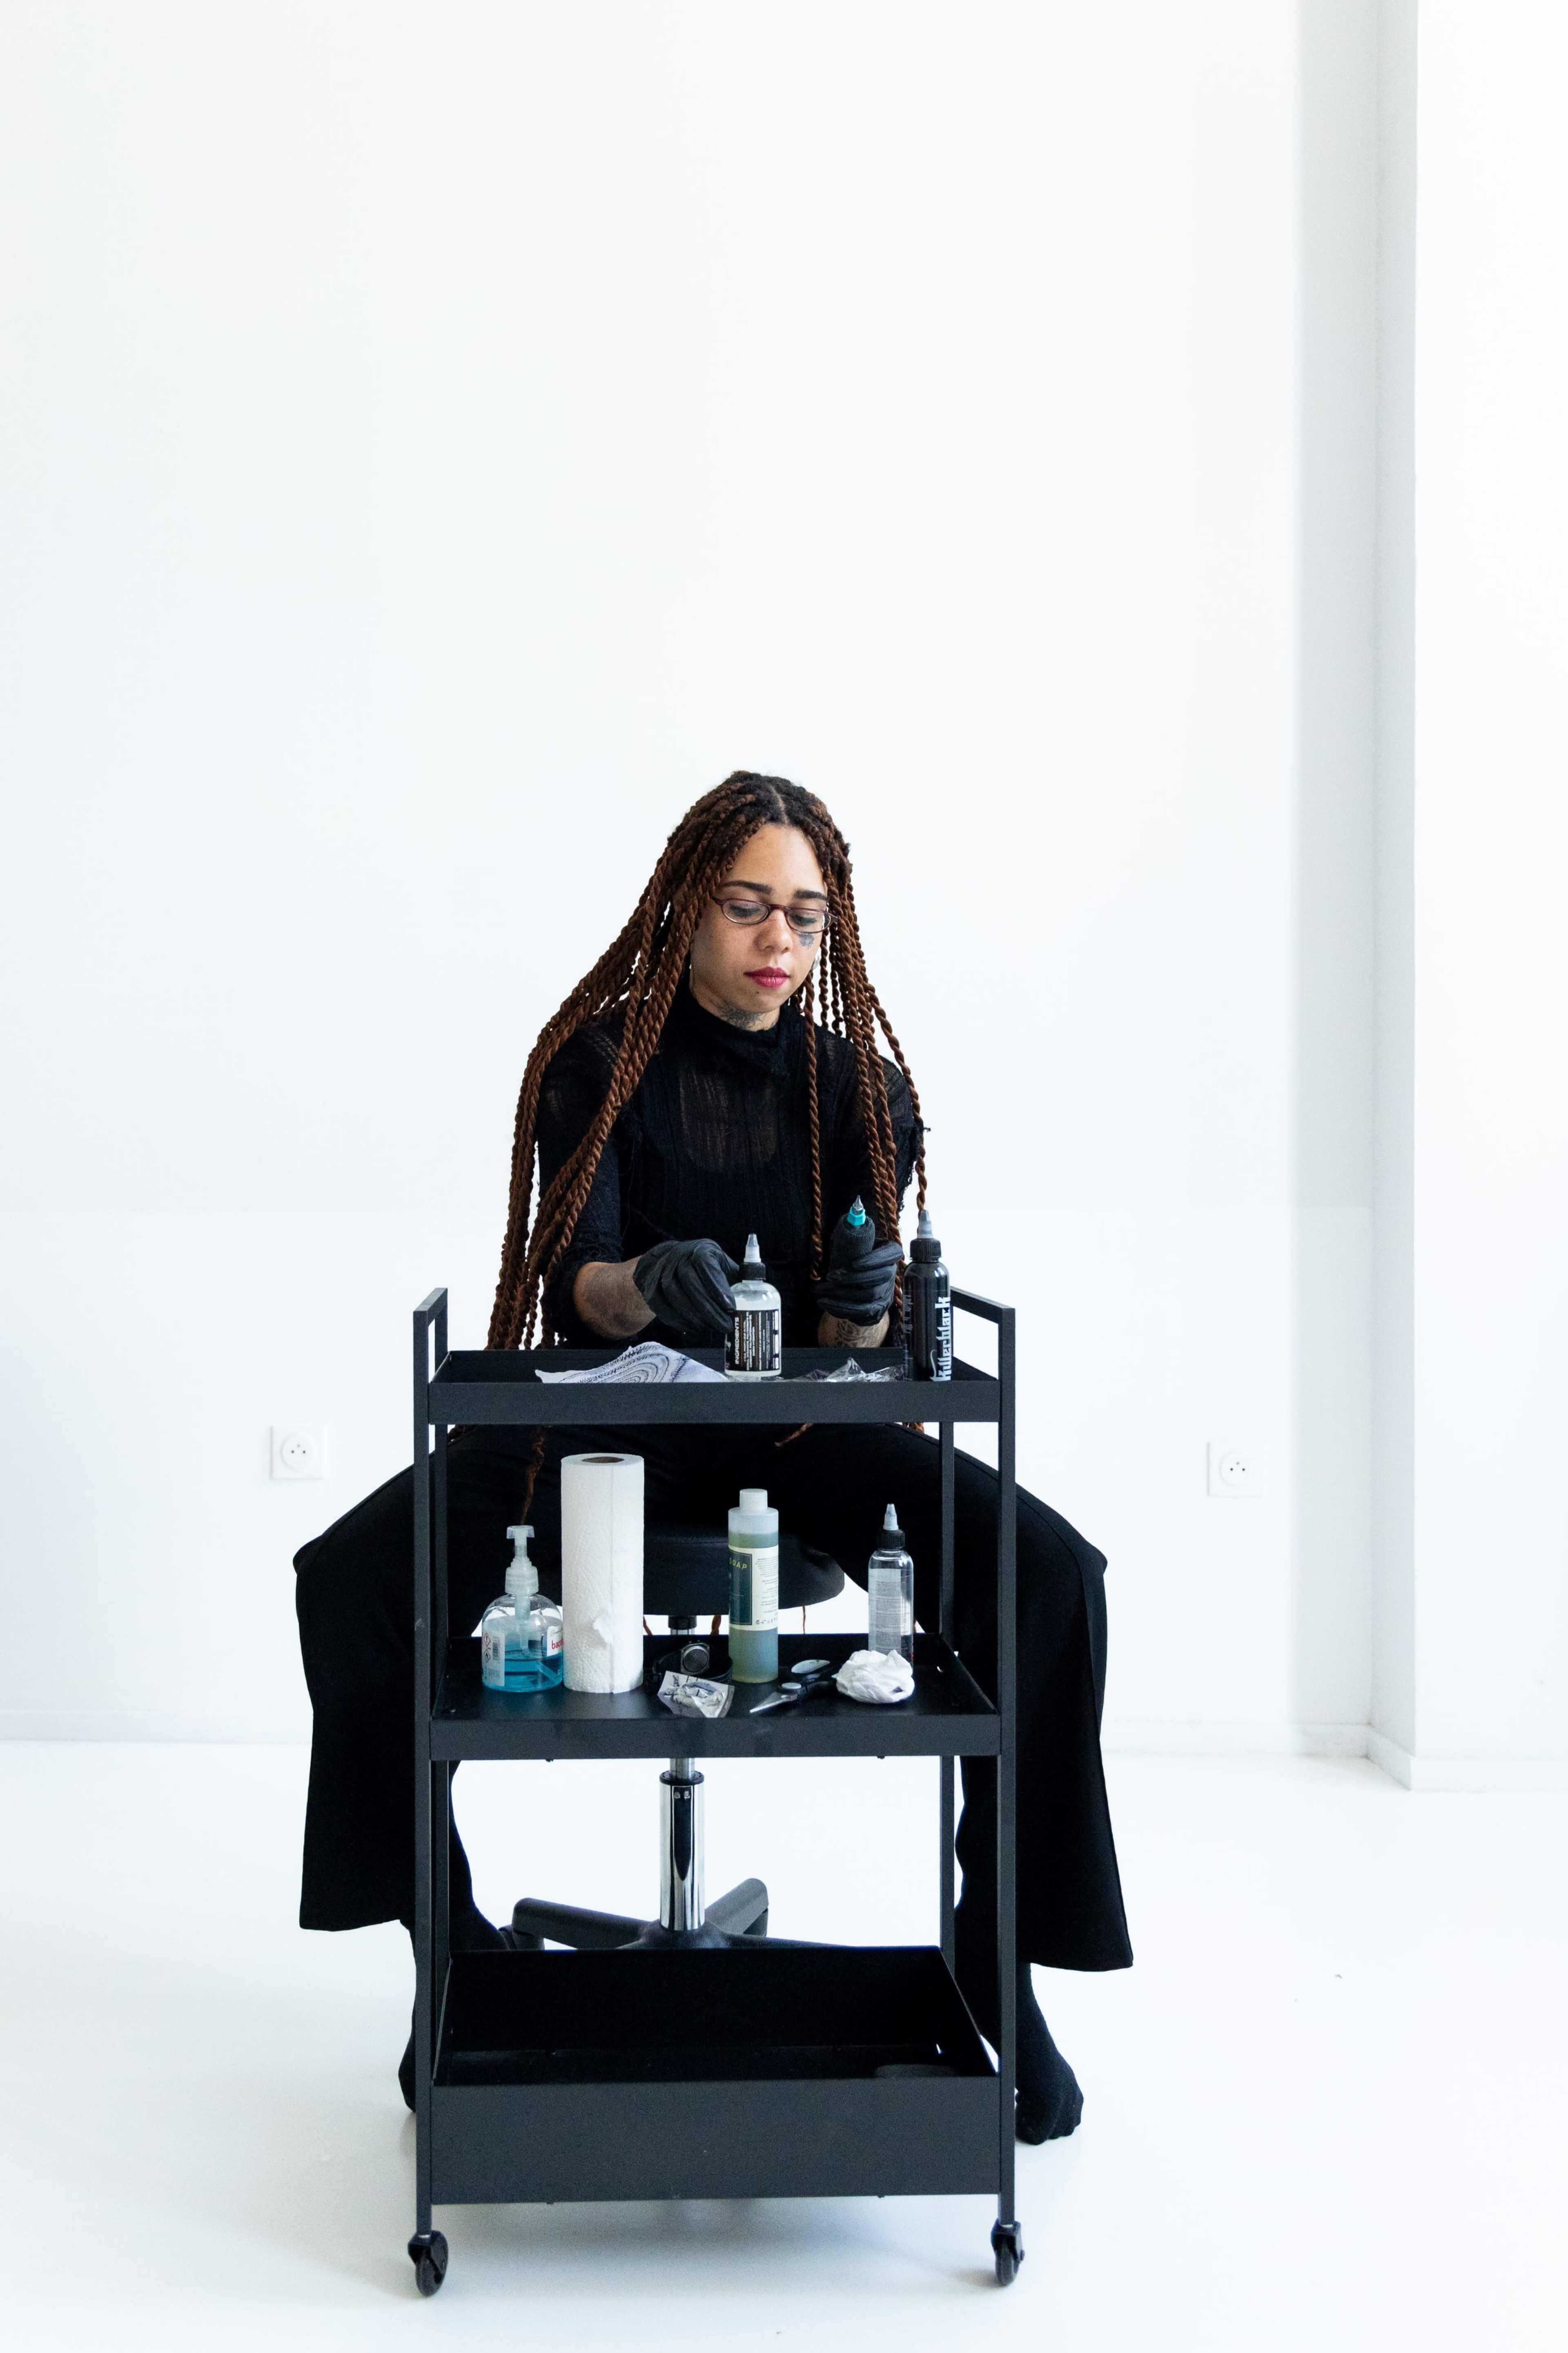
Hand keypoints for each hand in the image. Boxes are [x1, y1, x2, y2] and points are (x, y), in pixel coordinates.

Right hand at [632, 1237, 739, 1339]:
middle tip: (726, 1326)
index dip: (718, 1287)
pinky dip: (680, 1322)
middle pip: (690, 1284)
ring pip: (675, 1297)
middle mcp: (679, 1258)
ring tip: (712, 1330)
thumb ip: (739, 1279)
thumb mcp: (723, 1266)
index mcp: (701, 1250)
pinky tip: (695, 1329)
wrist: (669, 1263)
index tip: (732, 1307)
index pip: (706, 1266)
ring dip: (695, 1318)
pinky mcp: (652, 1290)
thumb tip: (759, 1297)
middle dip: (710, 1309)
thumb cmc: (705, 1268)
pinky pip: (664, 1308)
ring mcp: (662, 1273)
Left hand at [815, 1203, 901, 1325]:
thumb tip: (856, 1207)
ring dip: (843, 1295)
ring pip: (869, 1297)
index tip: (853, 1263)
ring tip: (821, 1291)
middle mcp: (892, 1273)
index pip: (891, 1255)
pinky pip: (862, 1312)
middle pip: (879, 1278)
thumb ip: (854, 1230)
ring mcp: (887, 1293)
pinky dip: (841, 1309)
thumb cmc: (850, 1257)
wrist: (851, 1286)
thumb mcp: (852, 1243)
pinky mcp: (878, 1310)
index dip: (873, 1261)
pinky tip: (825, 1303)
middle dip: (853, 1279)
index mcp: (890, 1252)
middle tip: (830, 1277)